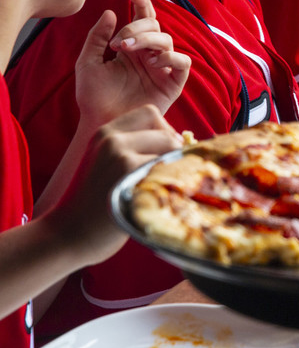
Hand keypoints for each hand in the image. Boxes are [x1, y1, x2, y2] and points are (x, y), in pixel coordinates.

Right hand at [44, 105, 180, 266]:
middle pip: (167, 131)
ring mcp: (121, 154)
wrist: (68, 235)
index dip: (164, 131)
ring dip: (175, 169)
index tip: (162, 153)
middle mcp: (112, 139)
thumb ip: (134, 147)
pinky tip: (158, 197)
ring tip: (161, 188)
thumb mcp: (106, 164)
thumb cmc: (95, 203)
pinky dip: (171, 182)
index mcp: (105, 133)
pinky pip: (169, 168)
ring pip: (171, 150)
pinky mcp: (130, 171)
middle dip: (174, 152)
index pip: (150, 113)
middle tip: (166, 176)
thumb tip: (182, 139)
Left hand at [74, 0, 190, 128]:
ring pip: (168, 40)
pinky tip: (153, 63)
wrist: (102, 123)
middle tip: (119, 42)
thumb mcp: (87, 62)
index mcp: (132, 47)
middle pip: (155, 27)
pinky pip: (183, 63)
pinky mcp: (173, 84)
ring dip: (149, 40)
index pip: (142, 19)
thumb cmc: (93, 96)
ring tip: (129, 51)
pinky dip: (171, 57)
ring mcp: (162, 68)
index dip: (141, 4)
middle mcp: (149, 55)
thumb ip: (97, 37)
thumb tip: (111, 12)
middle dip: (137, 28)